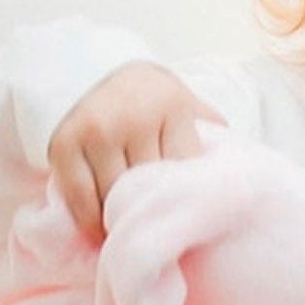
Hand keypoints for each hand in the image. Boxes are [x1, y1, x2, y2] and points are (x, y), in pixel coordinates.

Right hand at [48, 62, 222, 237]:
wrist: (87, 67)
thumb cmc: (146, 95)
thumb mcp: (183, 100)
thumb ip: (209, 129)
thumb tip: (240, 164)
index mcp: (172, 108)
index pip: (186, 170)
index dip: (187, 199)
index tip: (190, 221)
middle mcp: (134, 120)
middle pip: (151, 187)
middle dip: (157, 213)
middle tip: (162, 236)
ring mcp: (97, 133)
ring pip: (116, 196)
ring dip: (123, 221)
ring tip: (133, 237)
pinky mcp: (64, 146)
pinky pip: (80, 197)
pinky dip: (91, 221)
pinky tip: (102, 232)